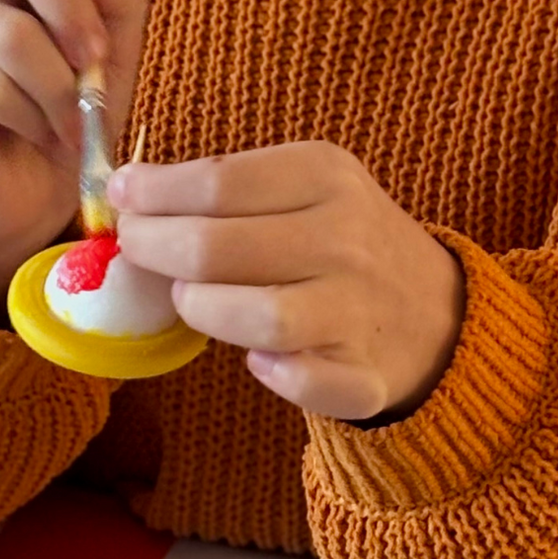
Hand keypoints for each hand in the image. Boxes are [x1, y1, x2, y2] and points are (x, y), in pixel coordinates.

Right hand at [0, 0, 147, 314]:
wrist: (28, 200)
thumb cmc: (67, 119)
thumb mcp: (114, 52)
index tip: (104, 30)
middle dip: (73, 8)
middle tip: (97, 66)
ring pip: (11, 33)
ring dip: (59, 90)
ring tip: (71, 125)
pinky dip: (33, 119)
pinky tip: (40, 137)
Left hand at [110, 141, 464, 420]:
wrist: (436, 312)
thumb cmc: (342, 243)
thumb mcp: (304, 187)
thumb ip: (226, 187)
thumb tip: (130, 188)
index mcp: (325, 176)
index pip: (217, 180)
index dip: (153, 194)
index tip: (121, 197)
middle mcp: (345, 239)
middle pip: (218, 248)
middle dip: (155, 249)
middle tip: (137, 251)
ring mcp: (358, 311)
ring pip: (259, 316)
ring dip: (203, 310)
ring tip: (189, 301)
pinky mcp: (365, 377)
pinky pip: (305, 382)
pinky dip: (273, 375)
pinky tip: (259, 360)